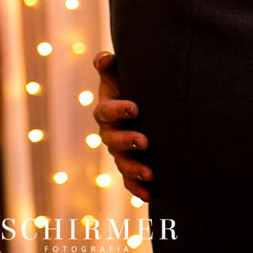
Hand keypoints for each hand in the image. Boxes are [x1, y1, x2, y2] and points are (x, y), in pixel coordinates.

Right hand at [93, 52, 152, 200]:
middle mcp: (110, 133)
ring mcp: (119, 152)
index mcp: (106, 111)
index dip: (118, 110)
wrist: (143, 108)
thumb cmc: (131, 87)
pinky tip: (149, 194)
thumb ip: (111, 67)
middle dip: (127, 142)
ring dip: (133, 169)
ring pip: (121, 163)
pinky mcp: (131, 165)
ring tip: (149, 172)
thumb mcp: (121, 75)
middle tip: (144, 141)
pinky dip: (137, 189)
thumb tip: (104, 57)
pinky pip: (129, 181)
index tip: (135, 108)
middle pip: (112, 140)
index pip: (105, 112)